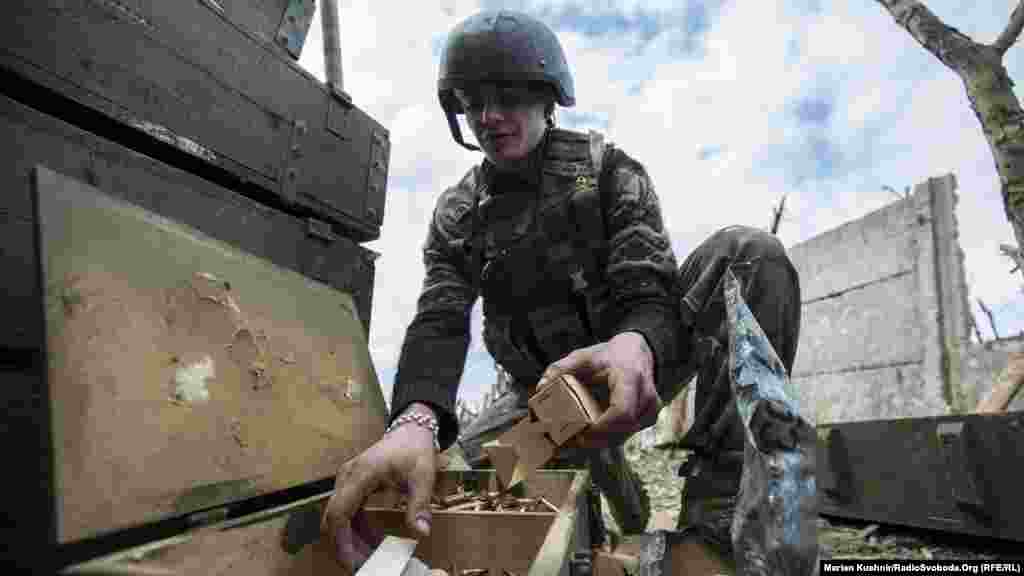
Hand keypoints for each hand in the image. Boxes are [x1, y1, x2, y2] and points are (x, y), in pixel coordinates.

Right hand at [321, 403, 438, 573]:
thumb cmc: (414, 449)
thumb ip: (420, 504)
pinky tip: (372, 543)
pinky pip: (348, 514)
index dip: (341, 540)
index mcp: (361, 473)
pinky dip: (357, 531)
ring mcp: (347, 482)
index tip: (351, 562)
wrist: (410, 431)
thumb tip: (421, 532)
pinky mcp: (352, 486)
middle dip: (345, 546)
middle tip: (364, 566)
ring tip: (371, 559)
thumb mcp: (423, 476)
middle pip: (334, 519)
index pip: (339, 511)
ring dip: (352, 541)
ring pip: (340, 519)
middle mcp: (347, 477)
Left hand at [538, 331, 660, 449]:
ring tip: (571, 441)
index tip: (579, 431)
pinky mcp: (648, 419)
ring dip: (597, 442)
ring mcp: (650, 410)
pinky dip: (605, 439)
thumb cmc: (610, 355)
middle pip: (621, 430)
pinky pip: (625, 435)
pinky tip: (586, 437)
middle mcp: (646, 397)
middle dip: (593, 439)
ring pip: (623, 437)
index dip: (601, 427)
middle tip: (565, 441)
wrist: (638, 351)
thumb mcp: (584, 356)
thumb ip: (561, 368)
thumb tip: (541, 387)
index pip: (622, 412)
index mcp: (631, 378)